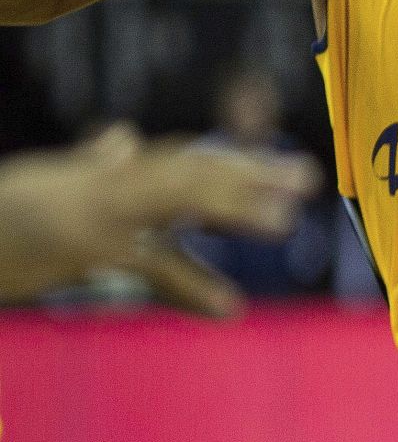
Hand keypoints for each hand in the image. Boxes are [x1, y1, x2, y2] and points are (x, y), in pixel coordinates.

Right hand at [0, 126, 320, 316]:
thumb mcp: (47, 181)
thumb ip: (92, 163)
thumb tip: (119, 135)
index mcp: (102, 169)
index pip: (179, 159)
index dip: (232, 163)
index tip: (280, 168)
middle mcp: (106, 180)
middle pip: (192, 169)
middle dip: (250, 173)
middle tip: (307, 178)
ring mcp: (96, 211)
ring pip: (180, 198)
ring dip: (236, 208)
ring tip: (286, 223)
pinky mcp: (83, 248)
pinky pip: (150, 264)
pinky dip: (193, 284)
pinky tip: (230, 306)